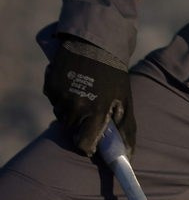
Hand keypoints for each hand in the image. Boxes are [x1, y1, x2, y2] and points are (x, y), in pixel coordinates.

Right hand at [43, 41, 135, 155]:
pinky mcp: (50, 85)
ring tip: (85, 91)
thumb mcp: (125, 101)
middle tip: (92, 107)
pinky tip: (74, 82)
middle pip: (71, 131)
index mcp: (95, 112)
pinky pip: (53, 100)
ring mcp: (60, 96)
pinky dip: (61, 95)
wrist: (96, 43)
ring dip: (71, 110)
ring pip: (61, 116)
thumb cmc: (114, 75)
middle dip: (80, 124)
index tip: (92, 140)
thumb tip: (128, 156)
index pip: (82, 145)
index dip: (87, 144)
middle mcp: (75, 107)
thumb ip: (126, 130)